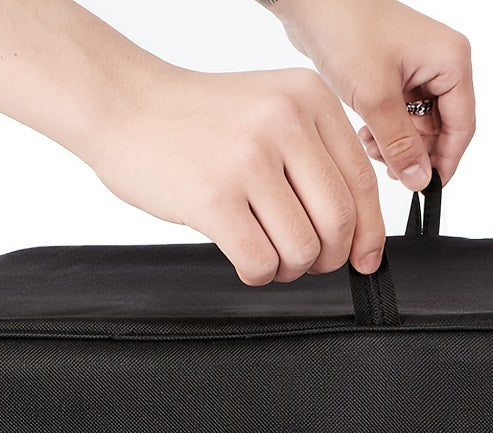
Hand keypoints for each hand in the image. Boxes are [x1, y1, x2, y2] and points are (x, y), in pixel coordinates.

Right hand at [86, 65, 384, 284]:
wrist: (123, 104)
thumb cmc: (198, 120)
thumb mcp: (271, 112)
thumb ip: (317, 157)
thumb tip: (360, 233)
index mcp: (309, 99)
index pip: (362, 182)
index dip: (369, 233)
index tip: (364, 259)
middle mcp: (285, 122)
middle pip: (339, 222)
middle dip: (327, 258)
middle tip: (304, 260)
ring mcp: (249, 159)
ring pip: (303, 249)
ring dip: (289, 268)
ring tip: (267, 253)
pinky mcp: (215, 197)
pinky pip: (262, 262)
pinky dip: (258, 274)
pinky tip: (243, 257)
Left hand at [274, 0, 474, 188]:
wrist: (311, 0)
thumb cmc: (345, 28)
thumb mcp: (375, 97)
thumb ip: (400, 145)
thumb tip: (420, 180)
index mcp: (450, 61)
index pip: (462, 127)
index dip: (445, 162)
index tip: (426, 188)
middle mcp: (440, 62)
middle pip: (442, 129)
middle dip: (416, 154)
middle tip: (392, 170)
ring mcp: (418, 68)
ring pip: (420, 125)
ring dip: (398, 145)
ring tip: (372, 149)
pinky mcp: (397, 72)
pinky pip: (402, 114)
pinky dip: (387, 131)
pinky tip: (367, 136)